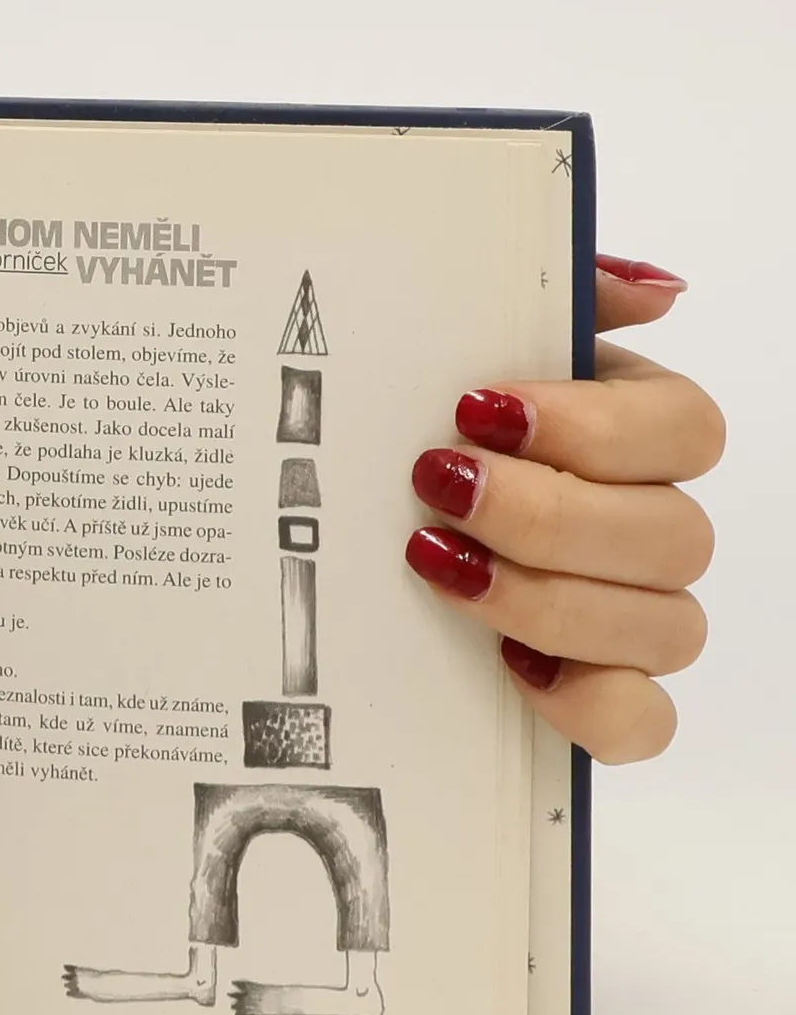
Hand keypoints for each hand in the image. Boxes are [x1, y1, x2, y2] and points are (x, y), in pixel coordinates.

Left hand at [405, 255, 722, 763]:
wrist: (328, 509)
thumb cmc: (414, 420)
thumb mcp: (463, 336)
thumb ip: (560, 296)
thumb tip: (654, 291)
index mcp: (634, 432)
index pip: (686, 431)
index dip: (595, 427)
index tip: (480, 409)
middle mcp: (650, 526)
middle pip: (676, 535)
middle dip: (547, 514)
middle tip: (437, 487)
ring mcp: (633, 617)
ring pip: (666, 627)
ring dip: (550, 600)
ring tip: (440, 565)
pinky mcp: (596, 696)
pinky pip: (643, 723)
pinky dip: (589, 704)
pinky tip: (510, 663)